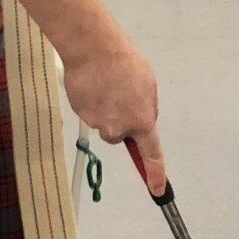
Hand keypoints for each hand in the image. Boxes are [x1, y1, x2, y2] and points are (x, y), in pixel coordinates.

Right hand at [63, 32, 164, 190]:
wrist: (93, 50)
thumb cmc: (125, 63)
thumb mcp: (149, 84)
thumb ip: (148, 107)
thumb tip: (143, 120)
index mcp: (142, 120)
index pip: (151, 154)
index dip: (155, 174)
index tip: (157, 189)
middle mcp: (119, 127)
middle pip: (119, 135)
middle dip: (120, 120)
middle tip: (121, 95)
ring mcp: (98, 123)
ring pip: (104, 123)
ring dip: (106, 110)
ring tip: (106, 85)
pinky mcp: (81, 115)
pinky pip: (89, 112)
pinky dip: (92, 102)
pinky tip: (94, 84)